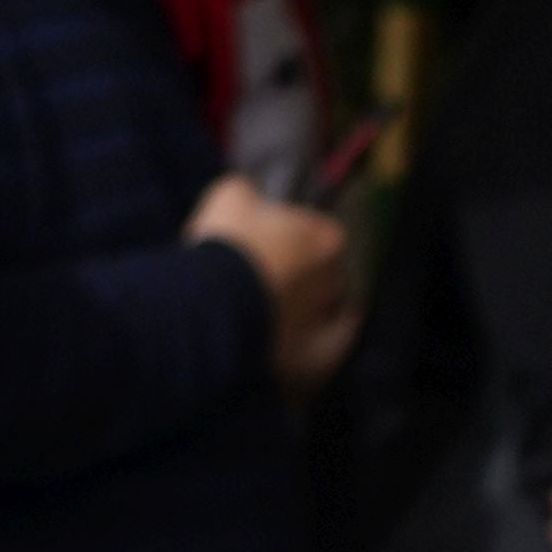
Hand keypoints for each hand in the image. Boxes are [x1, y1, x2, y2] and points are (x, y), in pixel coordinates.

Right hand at [184, 172, 356, 393]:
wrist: (213, 304)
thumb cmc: (227, 245)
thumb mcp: (229, 197)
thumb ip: (245, 192)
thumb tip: (247, 194)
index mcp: (326, 238)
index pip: (314, 233)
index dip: (287, 238)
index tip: (261, 245)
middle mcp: (337, 279)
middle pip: (322, 275)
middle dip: (300, 276)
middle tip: (262, 280)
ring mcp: (329, 322)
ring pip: (323, 314)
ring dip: (304, 311)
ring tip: (271, 315)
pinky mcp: (316, 359)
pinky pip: (321, 352)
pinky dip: (310, 347)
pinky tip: (293, 343)